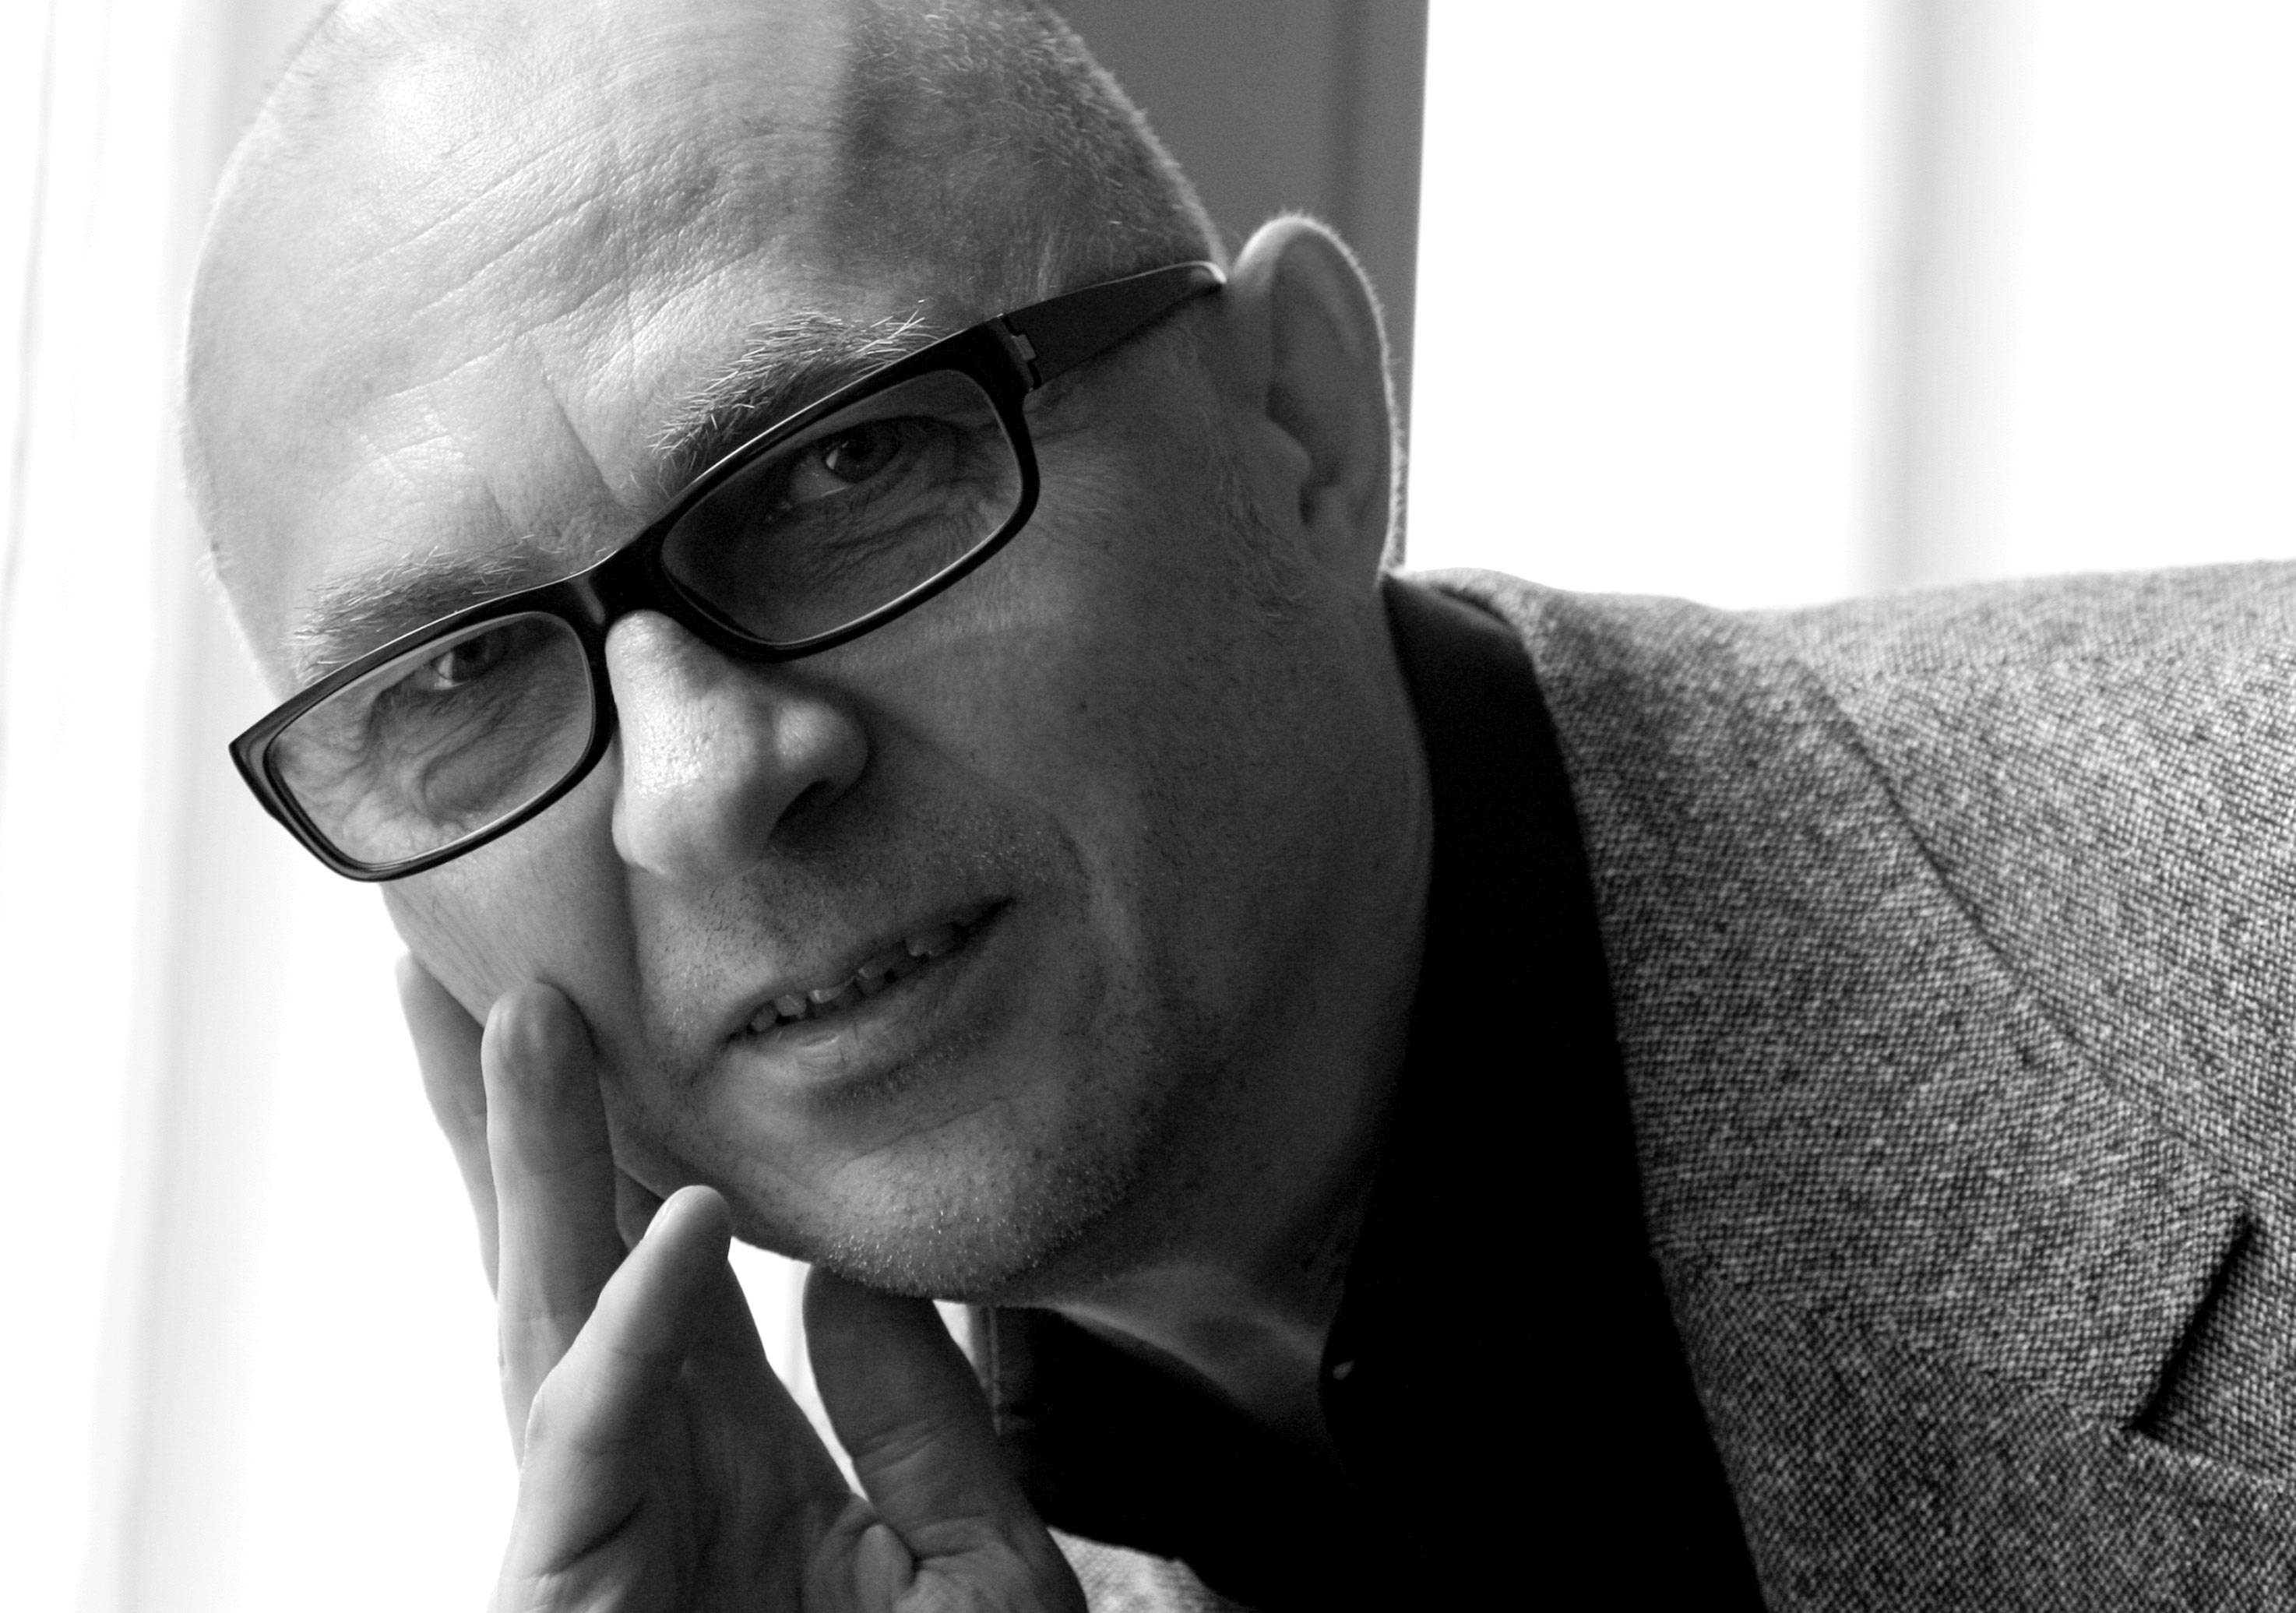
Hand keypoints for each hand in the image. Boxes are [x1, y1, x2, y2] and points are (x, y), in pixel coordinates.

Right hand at [398, 959, 1086, 1612]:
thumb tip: (845, 1272)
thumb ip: (917, 1419)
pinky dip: (636, 1332)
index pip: (672, 1277)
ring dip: (535, 1167)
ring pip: (549, 1319)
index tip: (626, 1029)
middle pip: (577, 1266)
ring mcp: (600, 1536)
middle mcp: (652, 1477)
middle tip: (495, 970)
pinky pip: (597, 1446)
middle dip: (532, 1123)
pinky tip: (675, 1218)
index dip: (638, 1151)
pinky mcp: (570, 1594)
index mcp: (736, 1459)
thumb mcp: (967, 1566)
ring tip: (511, 1018)